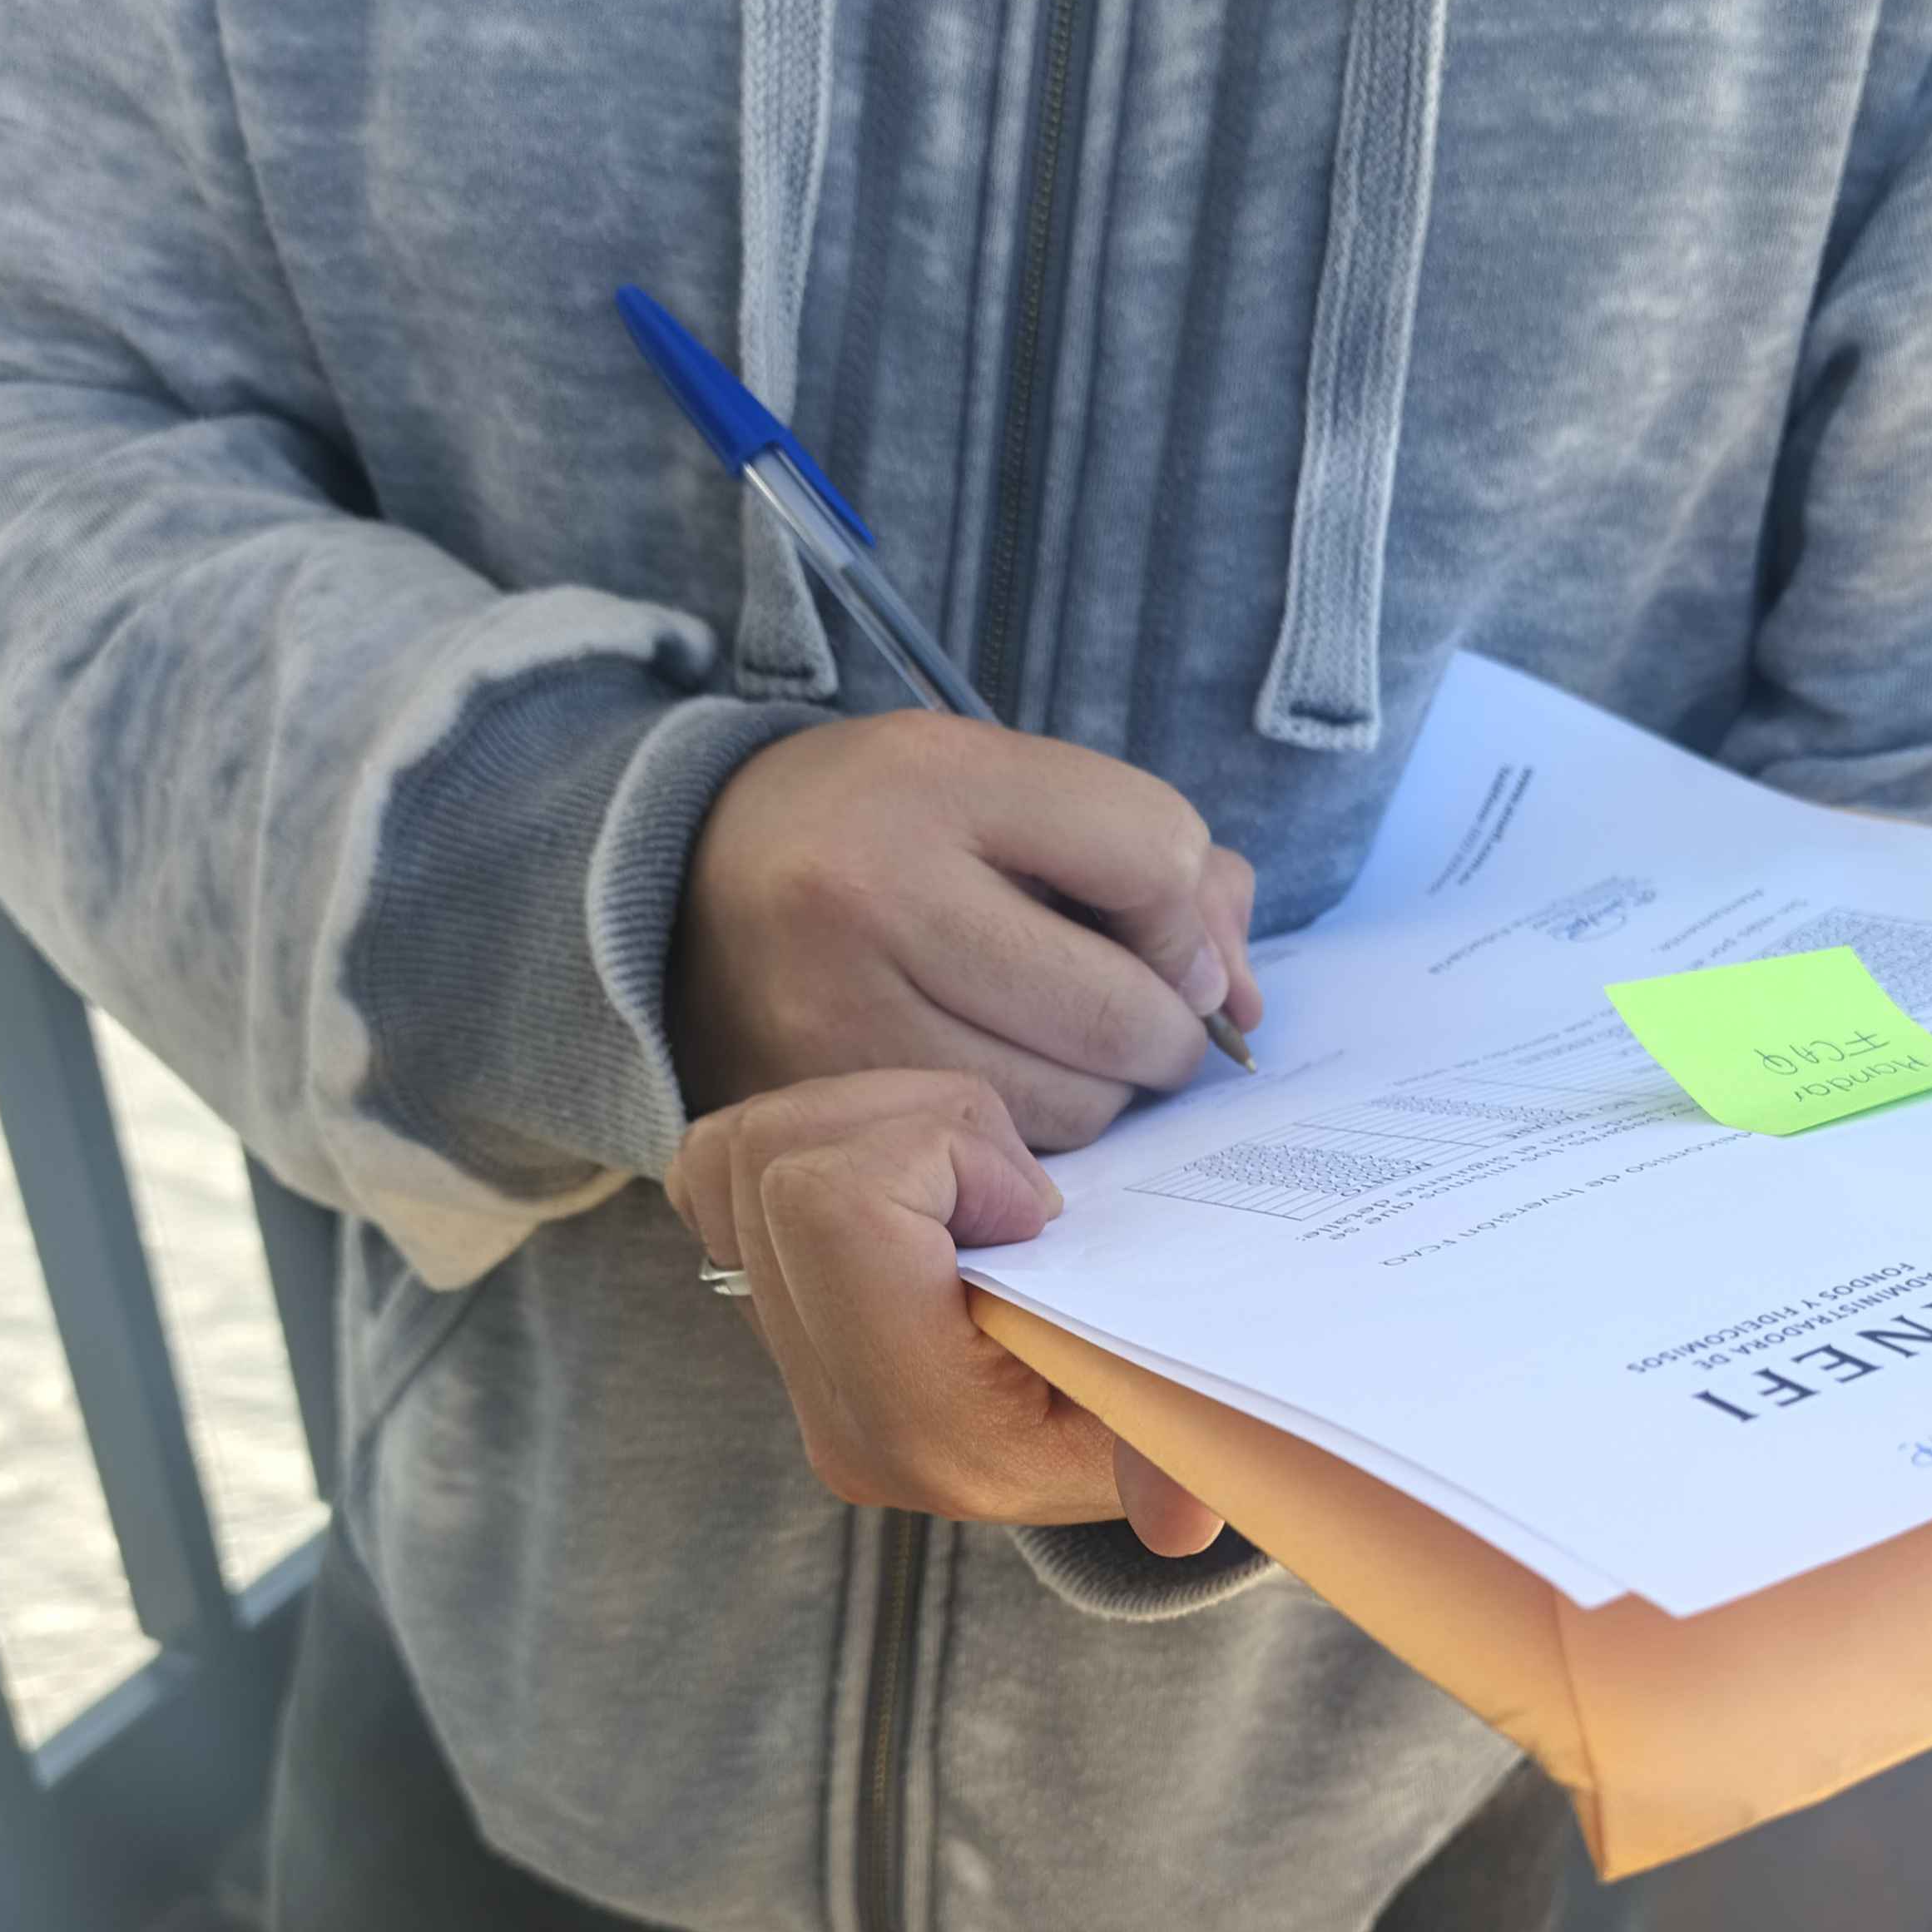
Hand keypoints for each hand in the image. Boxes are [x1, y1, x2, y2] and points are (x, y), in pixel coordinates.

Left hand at [665, 1069, 1224, 1556]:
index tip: (1036, 1213)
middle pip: (782, 1160)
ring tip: (962, 1178)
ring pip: (740, 1149)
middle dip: (913, 1123)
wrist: (1097, 1438)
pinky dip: (810, 1137)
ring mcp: (783, 1361)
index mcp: (931, 1428)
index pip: (837, 1205)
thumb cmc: (1154, 1400)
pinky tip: (902, 1180)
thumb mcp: (1182, 1424)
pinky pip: (716, 1171)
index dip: (947, 1152)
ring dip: (866, 1121)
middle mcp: (836, 1407)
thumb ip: (1174, 1460)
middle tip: (1007, 1187)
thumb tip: (1184, 1527)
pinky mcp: (754, 1307)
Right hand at [669, 713, 1260, 1150]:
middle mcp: (870, 893)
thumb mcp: (1010, 789)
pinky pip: (988, 1152)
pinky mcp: (815, 1105)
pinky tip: (1001, 1085)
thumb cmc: (888, 830)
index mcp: (934, 779)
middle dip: (1165, 1031)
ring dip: (1101, 1093)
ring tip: (1063, 1048)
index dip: (1188, 916)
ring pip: (1066, 1105)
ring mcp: (832, 1012)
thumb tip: (1242, 999)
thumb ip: (1159, 864)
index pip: (1152, 858)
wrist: (690, 884)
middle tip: (1145, 1023)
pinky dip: (1028, 1136)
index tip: (1165, 936)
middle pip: (1118, 1010)